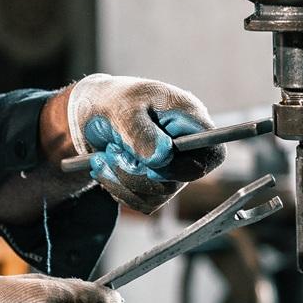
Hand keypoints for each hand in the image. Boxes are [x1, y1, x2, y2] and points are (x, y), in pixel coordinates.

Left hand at [66, 73, 220, 213]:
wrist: (89, 114)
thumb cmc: (111, 101)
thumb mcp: (121, 110)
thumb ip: (141, 133)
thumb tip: (162, 158)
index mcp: (188, 118)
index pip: (214, 153)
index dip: (188, 166)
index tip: (153, 163)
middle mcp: (185, 146)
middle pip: (180, 180)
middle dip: (138, 172)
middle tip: (111, 152)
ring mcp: (171, 166)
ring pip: (158, 195)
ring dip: (123, 181)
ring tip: (104, 156)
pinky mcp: (154, 182)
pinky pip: (143, 202)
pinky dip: (118, 189)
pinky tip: (105, 168)